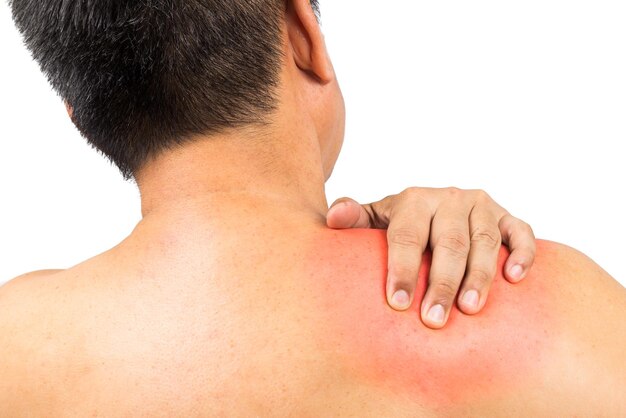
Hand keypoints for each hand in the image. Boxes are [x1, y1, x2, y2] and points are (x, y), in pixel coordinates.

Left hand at [326, 187, 535, 328]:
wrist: (430, 209)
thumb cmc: (398, 226)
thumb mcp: (373, 221)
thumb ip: (353, 219)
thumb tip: (333, 218)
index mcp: (413, 200)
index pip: (407, 236)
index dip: (402, 269)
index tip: (397, 304)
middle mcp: (448, 198)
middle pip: (448, 242)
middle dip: (441, 282)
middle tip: (434, 319)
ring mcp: (480, 205)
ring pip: (484, 240)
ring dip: (479, 275)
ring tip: (470, 309)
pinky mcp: (506, 215)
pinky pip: (521, 231)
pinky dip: (521, 252)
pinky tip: (514, 278)